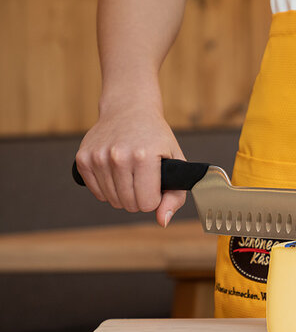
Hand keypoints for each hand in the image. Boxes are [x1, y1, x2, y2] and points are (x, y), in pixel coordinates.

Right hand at [75, 102, 185, 226]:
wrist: (129, 110)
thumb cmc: (156, 138)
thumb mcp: (176, 162)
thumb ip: (175, 196)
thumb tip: (162, 221)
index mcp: (144, 157)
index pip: (148, 204)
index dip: (154, 199)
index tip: (156, 186)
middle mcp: (119, 156)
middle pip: (129, 205)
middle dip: (139, 199)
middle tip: (144, 181)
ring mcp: (98, 157)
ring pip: (112, 201)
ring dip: (123, 195)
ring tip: (131, 176)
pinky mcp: (83, 159)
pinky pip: (97, 193)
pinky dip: (107, 189)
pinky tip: (116, 173)